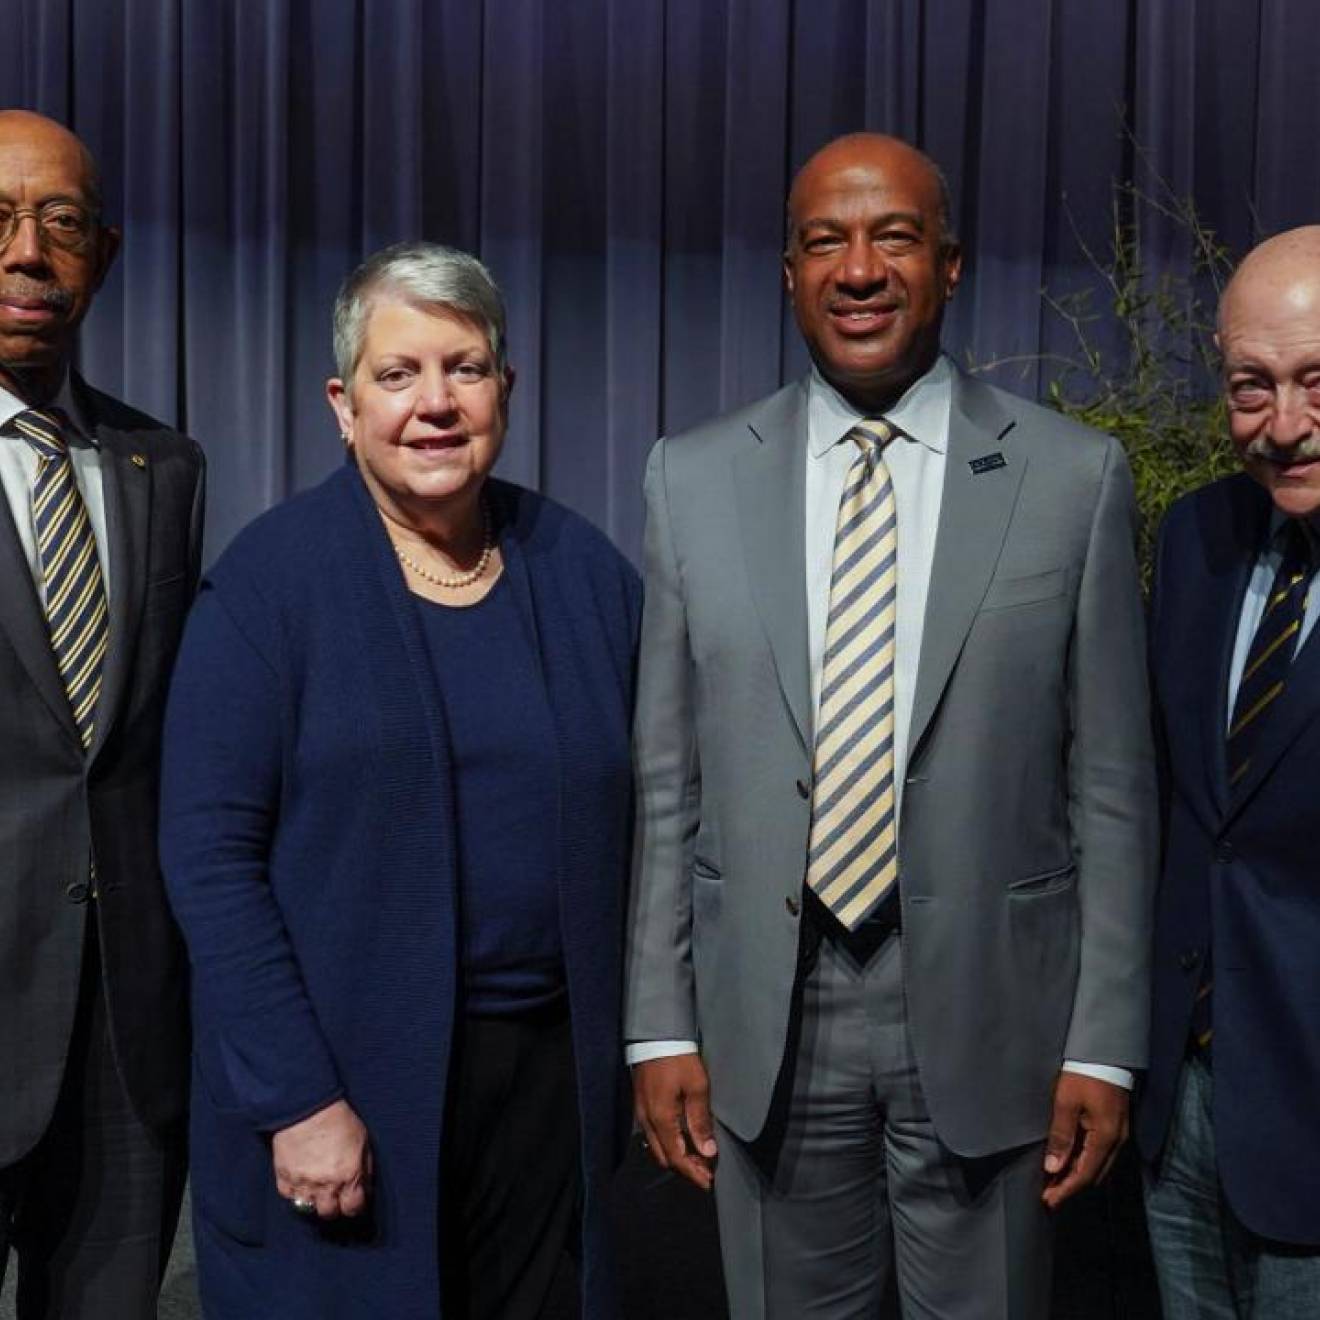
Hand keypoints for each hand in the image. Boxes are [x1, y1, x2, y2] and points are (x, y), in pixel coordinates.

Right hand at [272, 1098, 372, 1217]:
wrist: (307, 1107)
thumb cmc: (339, 1120)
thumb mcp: (362, 1141)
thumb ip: (365, 1168)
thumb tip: (366, 1187)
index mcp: (349, 1176)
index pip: (353, 1208)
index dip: (355, 1206)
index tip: (354, 1201)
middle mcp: (326, 1185)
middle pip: (329, 1213)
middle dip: (334, 1207)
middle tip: (335, 1196)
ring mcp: (303, 1184)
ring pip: (308, 1209)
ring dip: (314, 1202)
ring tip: (317, 1190)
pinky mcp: (284, 1178)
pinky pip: (289, 1196)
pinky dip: (295, 1192)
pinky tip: (301, 1182)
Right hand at [632, 1054, 717, 1191]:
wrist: (655, 1036)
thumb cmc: (678, 1059)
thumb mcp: (697, 1087)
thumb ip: (700, 1121)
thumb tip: (708, 1151)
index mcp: (661, 1119)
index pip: (676, 1157)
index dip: (693, 1173)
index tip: (708, 1183)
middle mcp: (646, 1121)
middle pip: (664, 1157)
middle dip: (685, 1168)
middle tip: (706, 1171)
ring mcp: (641, 1113)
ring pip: (656, 1147)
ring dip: (676, 1156)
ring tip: (697, 1157)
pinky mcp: (641, 1105)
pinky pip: (652, 1134)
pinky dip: (667, 1143)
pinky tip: (681, 1139)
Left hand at [1041, 1072, 1128, 1209]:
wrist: (1105, 1053)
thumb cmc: (1084, 1075)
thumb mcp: (1066, 1103)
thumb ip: (1061, 1136)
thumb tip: (1053, 1168)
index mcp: (1106, 1138)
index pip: (1085, 1174)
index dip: (1066, 1189)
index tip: (1048, 1201)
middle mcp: (1117, 1141)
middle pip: (1093, 1174)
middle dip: (1071, 1187)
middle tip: (1048, 1195)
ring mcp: (1118, 1134)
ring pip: (1097, 1165)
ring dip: (1077, 1175)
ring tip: (1054, 1183)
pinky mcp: (1114, 1126)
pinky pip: (1099, 1153)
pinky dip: (1083, 1162)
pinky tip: (1068, 1162)